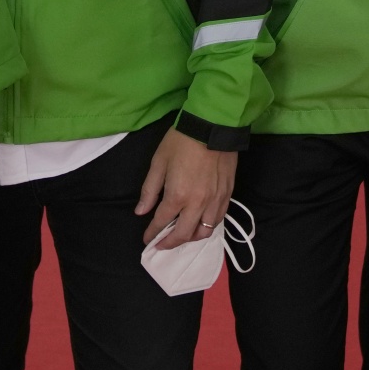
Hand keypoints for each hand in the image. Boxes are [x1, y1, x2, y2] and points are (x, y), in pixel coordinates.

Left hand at [135, 126, 235, 247]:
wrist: (213, 125)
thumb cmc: (181, 141)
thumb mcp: (159, 162)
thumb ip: (149, 190)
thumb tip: (141, 211)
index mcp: (177, 196)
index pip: (162, 222)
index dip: (152, 233)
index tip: (148, 239)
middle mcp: (197, 204)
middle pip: (184, 234)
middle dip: (170, 243)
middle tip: (162, 244)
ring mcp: (215, 201)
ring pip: (204, 231)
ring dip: (191, 238)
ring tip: (182, 235)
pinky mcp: (227, 194)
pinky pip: (218, 219)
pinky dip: (208, 226)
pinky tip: (200, 223)